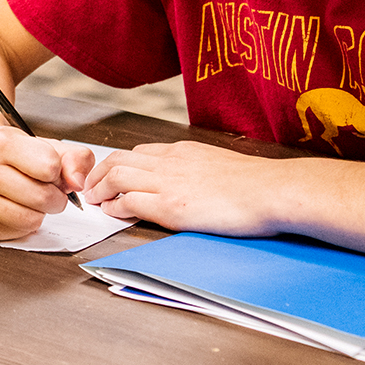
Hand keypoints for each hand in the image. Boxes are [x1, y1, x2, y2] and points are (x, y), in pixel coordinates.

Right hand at [0, 126, 96, 240]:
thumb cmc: (13, 156)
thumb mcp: (46, 146)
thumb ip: (75, 158)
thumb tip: (77, 183)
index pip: (50, 166)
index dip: (57, 172)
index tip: (47, 170)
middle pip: (42, 197)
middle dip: (53, 197)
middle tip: (44, 189)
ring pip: (30, 220)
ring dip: (38, 213)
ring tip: (29, 200)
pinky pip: (16, 234)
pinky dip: (22, 225)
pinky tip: (14, 209)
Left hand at [81, 141, 293, 236]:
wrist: (273, 190)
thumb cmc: (258, 184)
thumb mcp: (221, 165)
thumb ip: (199, 169)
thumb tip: (194, 182)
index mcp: (184, 151)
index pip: (140, 151)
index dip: (119, 163)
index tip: (110, 174)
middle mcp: (170, 161)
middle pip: (119, 159)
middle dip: (99, 173)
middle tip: (90, 187)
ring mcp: (169, 183)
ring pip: (117, 176)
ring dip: (100, 189)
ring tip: (94, 200)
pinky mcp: (171, 207)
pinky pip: (130, 202)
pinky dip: (115, 207)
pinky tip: (112, 213)